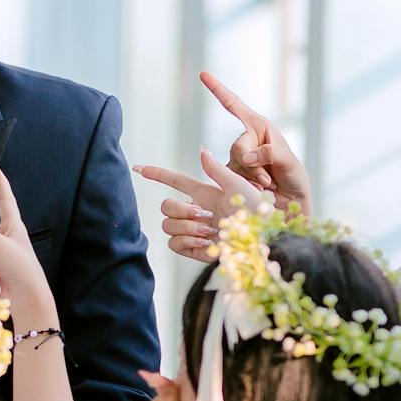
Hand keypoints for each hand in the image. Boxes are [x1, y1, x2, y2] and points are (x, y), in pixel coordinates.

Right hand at [135, 148, 275, 260]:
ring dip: (187, 227)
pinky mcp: (195, 250)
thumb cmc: (257, 211)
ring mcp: (194, 232)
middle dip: (179, 210)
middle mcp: (197, 213)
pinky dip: (188, 241)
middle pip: (165, 206)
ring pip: (168, 225)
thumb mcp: (238, 185)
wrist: (263, 239)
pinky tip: (206, 242)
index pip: (174, 182)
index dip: (156, 174)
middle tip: (202, 215)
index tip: (138, 167)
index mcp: (205, 195)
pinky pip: (174, 244)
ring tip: (210, 231)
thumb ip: (216, 170)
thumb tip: (200, 150)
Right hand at [201, 72, 310, 213]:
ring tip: (267, 185)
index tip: (203, 74)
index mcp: (260, 127)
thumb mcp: (290, 163)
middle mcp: (247, 139)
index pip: (234, 105)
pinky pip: (228, 177)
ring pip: (233, 165)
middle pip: (237, 147)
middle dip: (252, 165)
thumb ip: (270, 154)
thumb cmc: (295, 179)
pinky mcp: (231, 175)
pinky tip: (258, 190)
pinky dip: (244, 185)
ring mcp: (238, 158)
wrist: (291, 204)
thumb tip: (247, 155)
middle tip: (268, 179)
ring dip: (251, 178)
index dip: (218, 90)